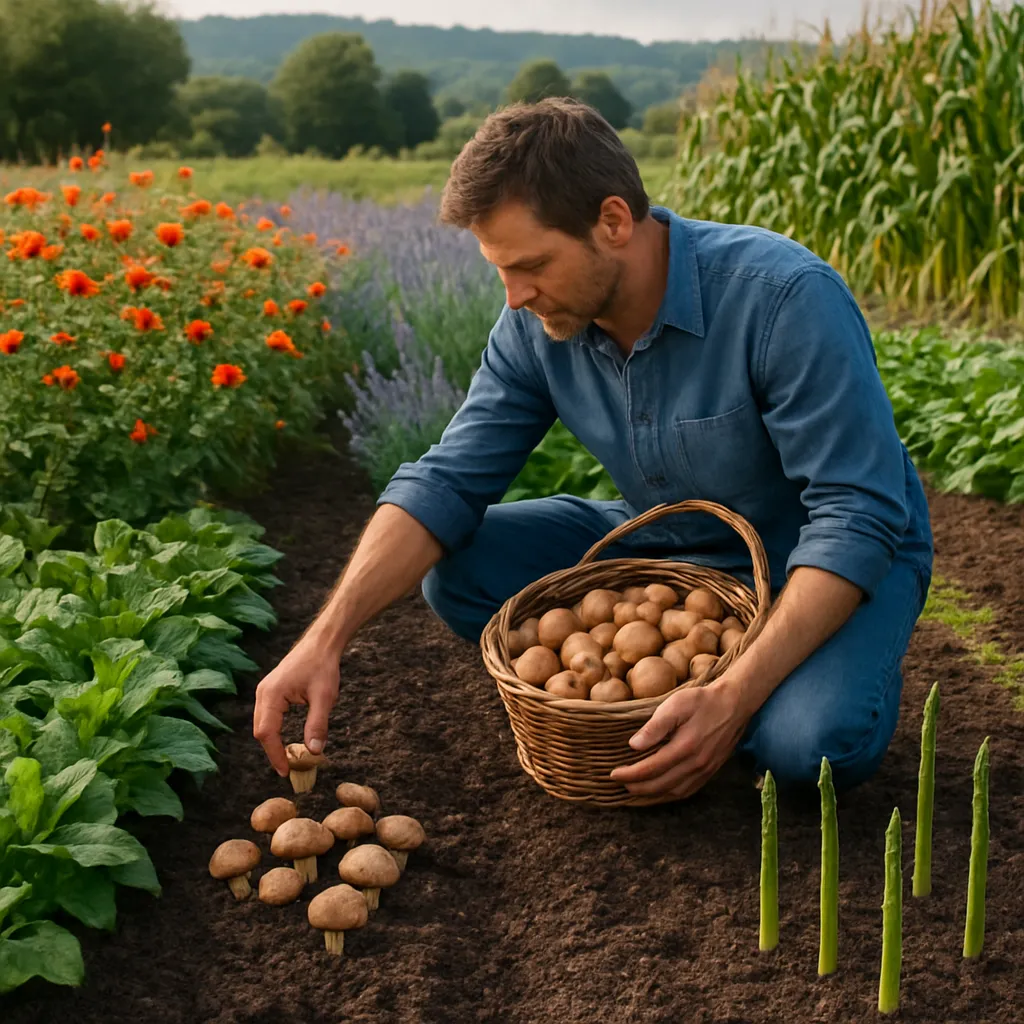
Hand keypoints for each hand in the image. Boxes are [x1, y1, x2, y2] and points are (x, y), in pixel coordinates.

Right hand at [253, 639, 340, 776]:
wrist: (321, 644)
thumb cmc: (323, 667)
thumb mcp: (324, 697)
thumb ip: (317, 724)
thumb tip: (313, 752)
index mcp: (271, 694)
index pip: (266, 733)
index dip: (275, 755)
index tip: (286, 772)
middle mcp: (262, 693)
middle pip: (260, 731)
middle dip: (273, 751)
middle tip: (289, 770)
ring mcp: (264, 691)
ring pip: (263, 725)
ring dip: (273, 742)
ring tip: (288, 759)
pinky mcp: (270, 691)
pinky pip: (267, 717)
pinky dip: (274, 731)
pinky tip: (285, 742)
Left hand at [608, 678, 749, 799]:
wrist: (734, 704)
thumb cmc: (702, 701)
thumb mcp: (676, 704)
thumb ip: (655, 727)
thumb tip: (633, 745)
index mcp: (685, 748)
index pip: (650, 769)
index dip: (630, 774)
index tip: (613, 774)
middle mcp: (696, 764)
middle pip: (661, 785)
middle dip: (637, 787)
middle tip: (620, 783)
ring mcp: (705, 770)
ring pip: (674, 791)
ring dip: (653, 794)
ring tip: (636, 788)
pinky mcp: (711, 770)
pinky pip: (688, 790)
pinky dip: (670, 793)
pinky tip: (661, 789)